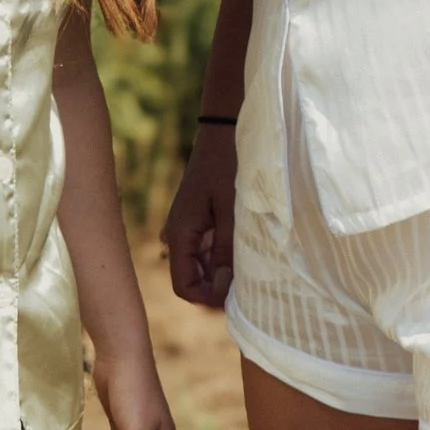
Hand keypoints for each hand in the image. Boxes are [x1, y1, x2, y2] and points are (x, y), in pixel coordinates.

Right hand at [164, 119, 236, 308]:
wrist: (223, 130)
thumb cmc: (229, 165)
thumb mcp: (232, 211)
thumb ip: (226, 251)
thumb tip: (222, 289)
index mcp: (181, 234)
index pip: (184, 286)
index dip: (208, 299)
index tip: (236, 299)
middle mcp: (178, 235)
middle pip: (193, 279)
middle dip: (217, 289)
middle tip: (249, 290)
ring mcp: (187, 228)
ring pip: (201, 266)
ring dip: (222, 274)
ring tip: (251, 274)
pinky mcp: (198, 220)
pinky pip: (207, 250)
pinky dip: (223, 258)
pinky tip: (246, 255)